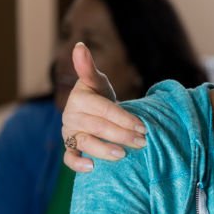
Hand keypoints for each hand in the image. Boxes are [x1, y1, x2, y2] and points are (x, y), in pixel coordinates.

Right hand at [62, 42, 147, 172]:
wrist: (95, 114)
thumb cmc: (100, 97)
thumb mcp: (98, 82)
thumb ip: (89, 68)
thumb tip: (79, 46)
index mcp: (79, 98)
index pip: (103, 109)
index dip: (123, 118)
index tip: (143, 126)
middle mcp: (71, 116)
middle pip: (98, 127)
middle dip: (122, 135)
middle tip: (143, 141)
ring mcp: (69, 133)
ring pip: (85, 143)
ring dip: (104, 149)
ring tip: (123, 155)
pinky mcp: (70, 147)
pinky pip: (70, 158)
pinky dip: (78, 164)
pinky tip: (92, 167)